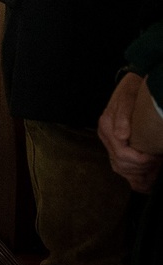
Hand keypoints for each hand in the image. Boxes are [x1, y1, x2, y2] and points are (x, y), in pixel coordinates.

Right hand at [98, 72, 162, 191]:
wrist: (131, 85)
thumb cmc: (133, 90)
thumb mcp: (129, 97)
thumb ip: (123, 114)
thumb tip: (121, 136)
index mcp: (107, 125)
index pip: (121, 153)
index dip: (140, 160)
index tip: (155, 157)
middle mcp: (106, 135)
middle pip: (121, 164)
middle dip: (141, 169)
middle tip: (157, 163)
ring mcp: (110, 140)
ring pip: (120, 168)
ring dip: (138, 175)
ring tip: (154, 173)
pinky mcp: (116, 144)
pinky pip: (121, 165)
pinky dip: (133, 175)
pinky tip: (145, 179)